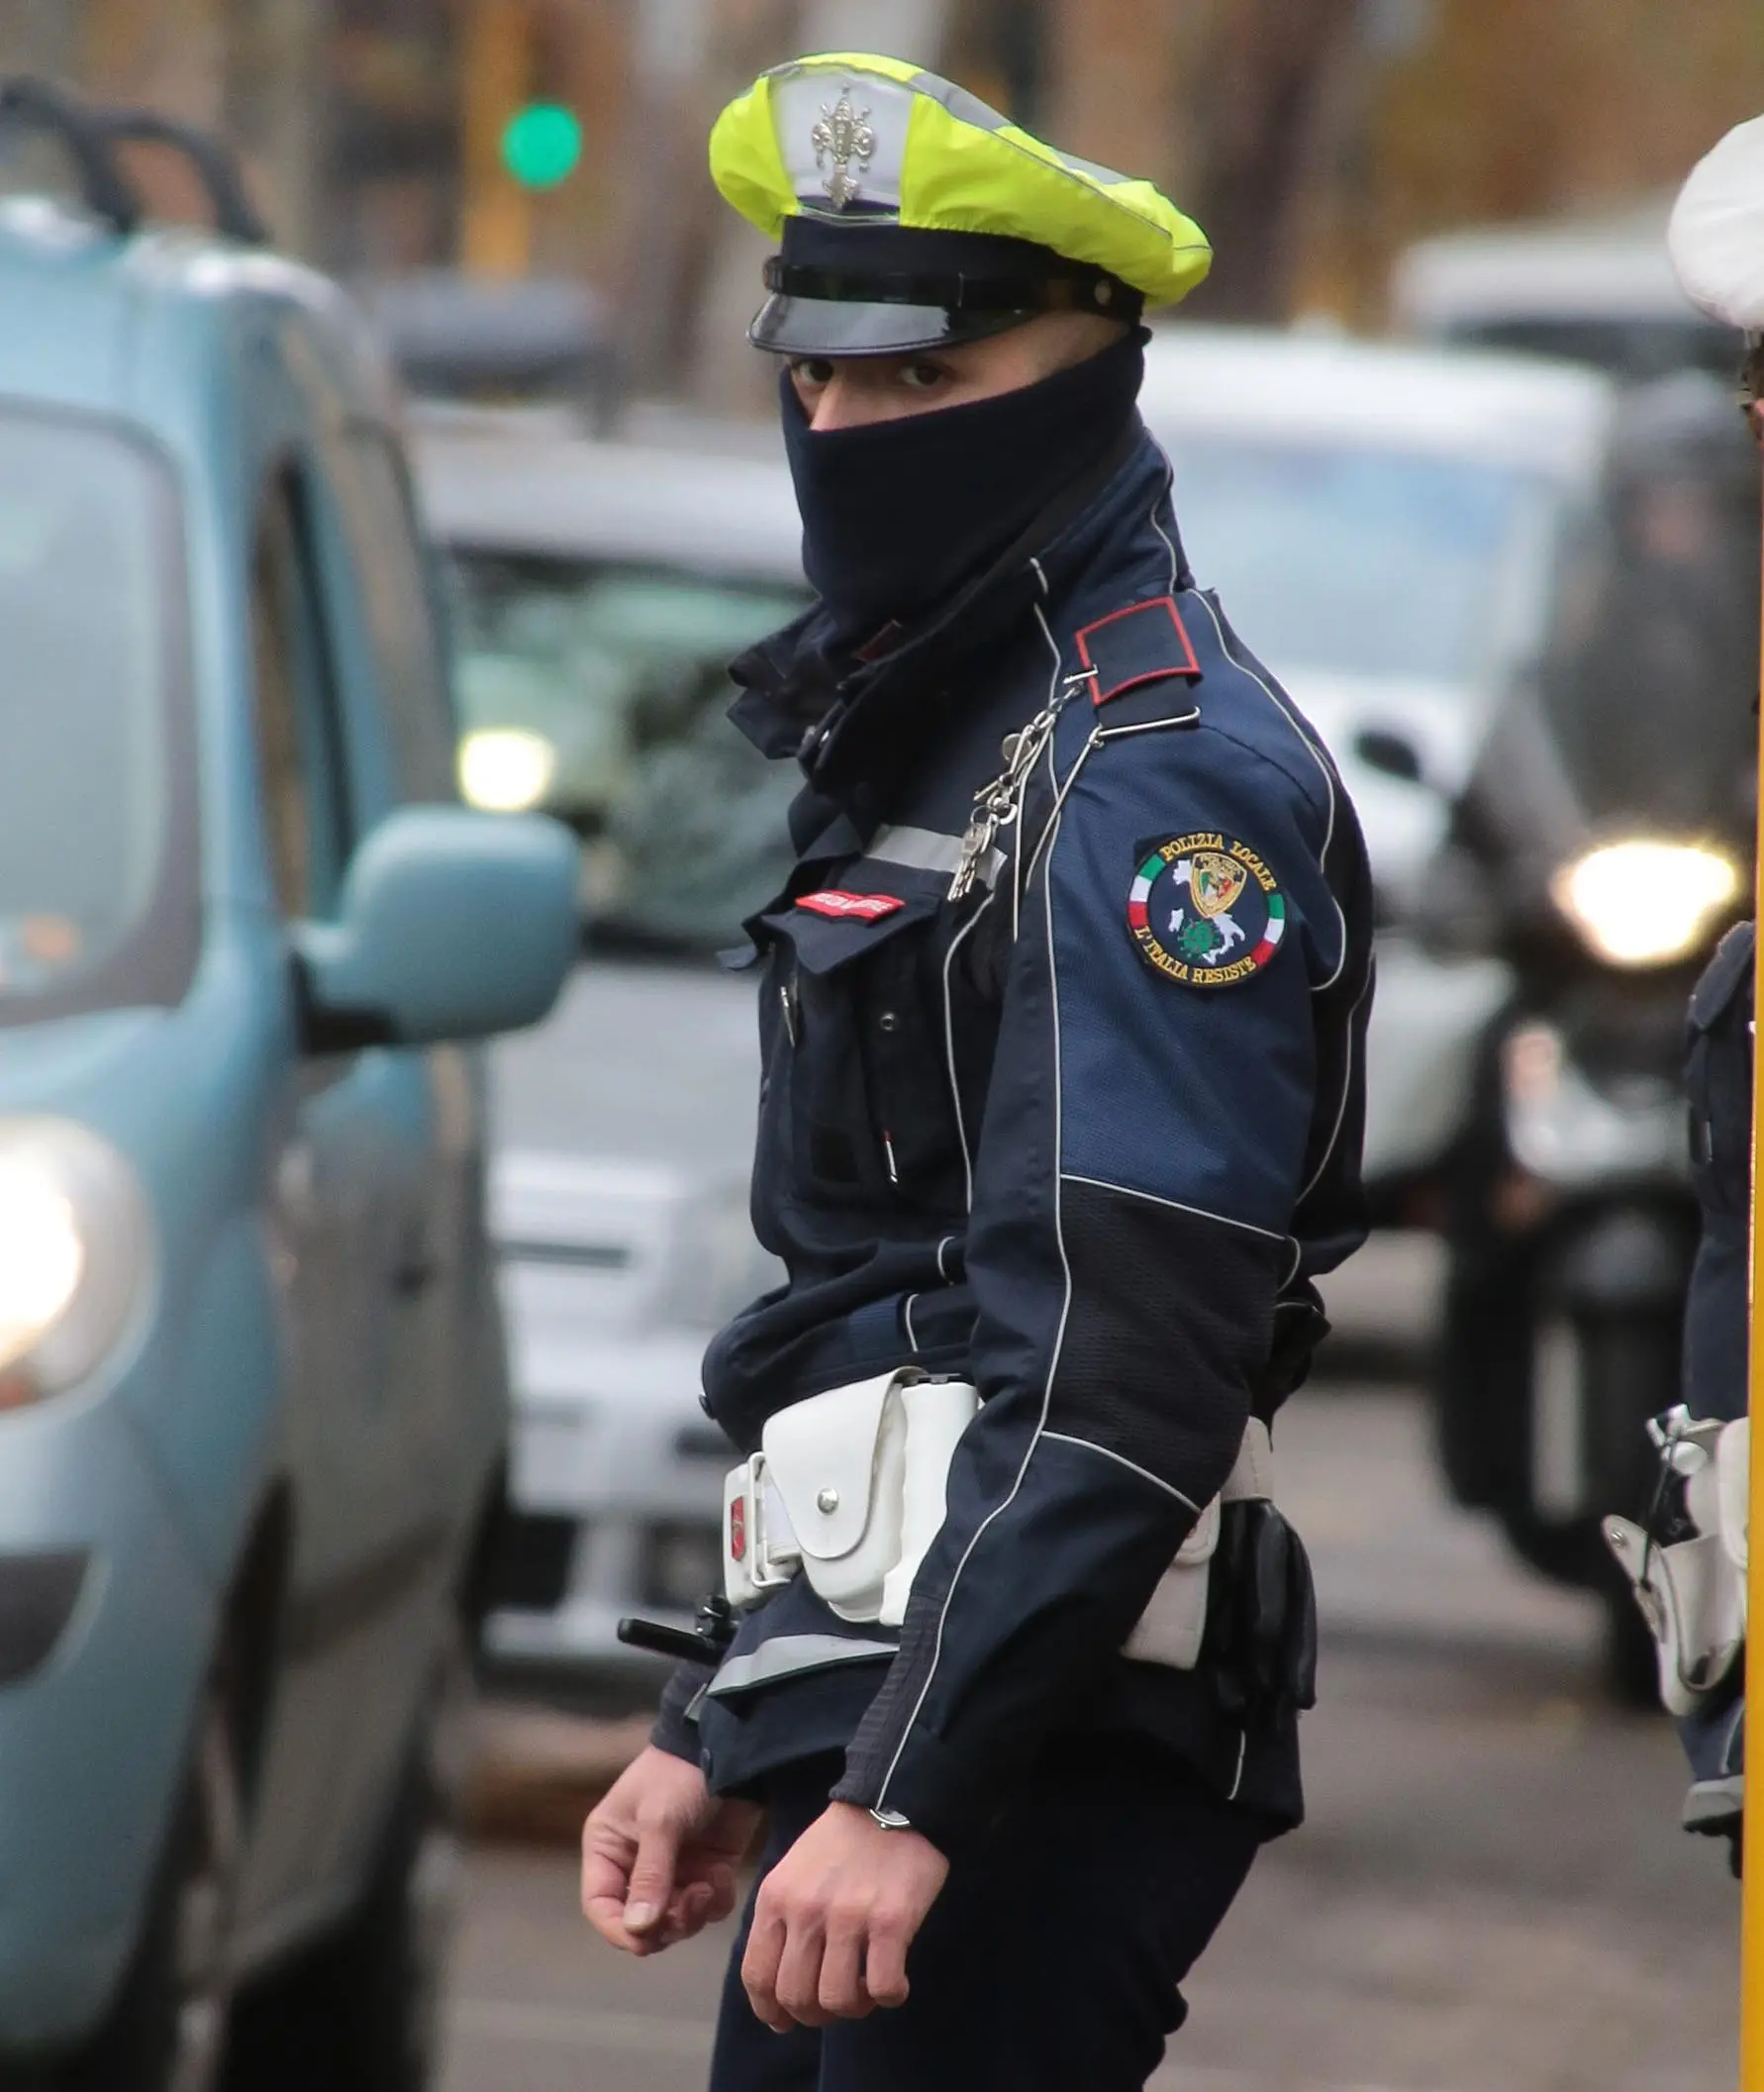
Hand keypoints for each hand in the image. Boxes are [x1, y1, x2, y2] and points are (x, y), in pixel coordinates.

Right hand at [581, 1746, 760, 1955]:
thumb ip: (650, 1876)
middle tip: (689, 1902)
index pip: (600, 1905)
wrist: (730, 1748)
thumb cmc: (679, 1775)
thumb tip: (639, 1930)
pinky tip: (722, 1874)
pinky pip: (707, 1907)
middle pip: (640, 1922)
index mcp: (608, 1848)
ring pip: (675, 1920)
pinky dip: (715, 1900)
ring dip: (692, 1913)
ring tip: (708, 1885)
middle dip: (665, 1922)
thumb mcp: (660, 1821)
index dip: (618, 1930)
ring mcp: (673, 1870)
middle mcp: (636, 1865)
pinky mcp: (706, 1869)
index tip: (645, 1940)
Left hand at [742, 1802, 948, 2029]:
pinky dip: (891, 1996)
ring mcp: (848, 1917)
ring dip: (854, 2007)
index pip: (756, 1976)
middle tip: (837, 2001)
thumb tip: (775, 1987)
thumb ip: (781, 1921)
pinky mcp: (891, 1921)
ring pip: (837, 2000)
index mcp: (775, 1899)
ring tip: (867, 1990)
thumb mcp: (792, 1873)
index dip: (770, 2011)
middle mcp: (805, 1912)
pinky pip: (884, 1987)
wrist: (891, 1799)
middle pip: (795, 1997)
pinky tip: (896, 1982)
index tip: (786, 2020)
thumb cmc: (841, 1842)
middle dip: (815, 2014)